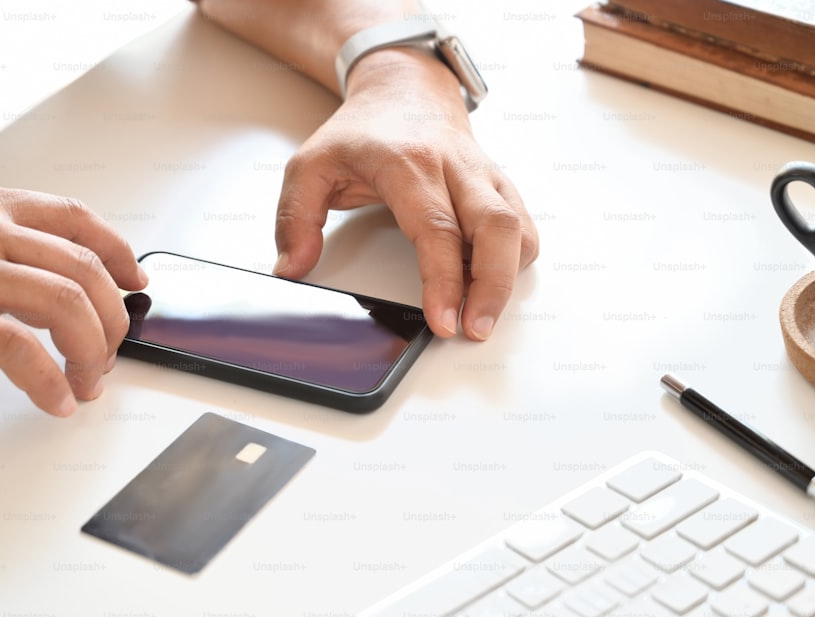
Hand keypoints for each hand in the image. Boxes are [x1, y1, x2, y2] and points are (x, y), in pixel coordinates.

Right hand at [0, 181, 147, 415]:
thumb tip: (54, 287)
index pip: (75, 218)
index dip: (118, 251)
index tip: (136, 280)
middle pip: (82, 268)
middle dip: (111, 318)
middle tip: (109, 351)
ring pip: (65, 305)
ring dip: (91, 351)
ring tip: (87, 380)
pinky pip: (22, 351)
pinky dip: (50, 381)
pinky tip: (55, 400)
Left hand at [273, 49, 538, 340]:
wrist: (405, 89)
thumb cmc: (363, 131)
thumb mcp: (310, 165)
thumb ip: (295, 218)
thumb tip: (292, 267)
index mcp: (408, 162)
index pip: (436, 228)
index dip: (444, 280)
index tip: (442, 320)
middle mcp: (454, 166)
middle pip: (495, 228)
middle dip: (492, 287)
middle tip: (474, 329)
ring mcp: (483, 175)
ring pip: (517, 228)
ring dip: (507, 277)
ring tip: (481, 314)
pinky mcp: (500, 186)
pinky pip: (522, 226)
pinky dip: (513, 260)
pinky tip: (488, 281)